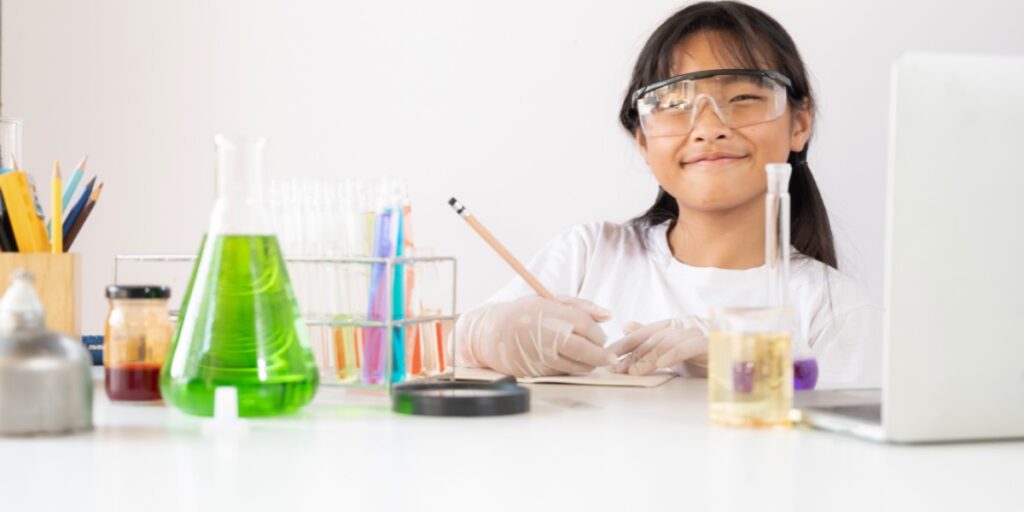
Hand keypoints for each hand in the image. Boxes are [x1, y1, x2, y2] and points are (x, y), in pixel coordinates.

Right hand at [457, 295, 616, 376]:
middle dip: (601, 356)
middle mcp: (545, 335)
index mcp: (549, 313)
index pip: (585, 326)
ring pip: (575, 365)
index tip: (602, 338)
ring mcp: (539, 355)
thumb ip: (581, 306)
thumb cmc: (524, 314)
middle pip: (583, 349)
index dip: (598, 334)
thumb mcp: (550, 300)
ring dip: (589, 365)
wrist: (491, 333)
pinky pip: (562, 372)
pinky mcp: (535, 370)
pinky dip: (572, 369)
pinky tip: (572, 362)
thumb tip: (608, 316)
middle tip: (609, 358)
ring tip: (593, 360)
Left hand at [608, 316, 709, 375]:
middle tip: (616, 367)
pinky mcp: (711, 343)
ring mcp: (698, 333)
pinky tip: (659, 365)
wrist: (743, 363)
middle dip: (632, 353)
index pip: (645, 333)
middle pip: (653, 338)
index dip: (625, 342)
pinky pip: (687, 347)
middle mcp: (685, 325)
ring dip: (647, 357)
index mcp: (676, 326)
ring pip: (666, 342)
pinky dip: (671, 354)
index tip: (607, 354)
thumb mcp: (675, 351)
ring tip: (632, 371)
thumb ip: (653, 340)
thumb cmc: (707, 357)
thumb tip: (627, 325)